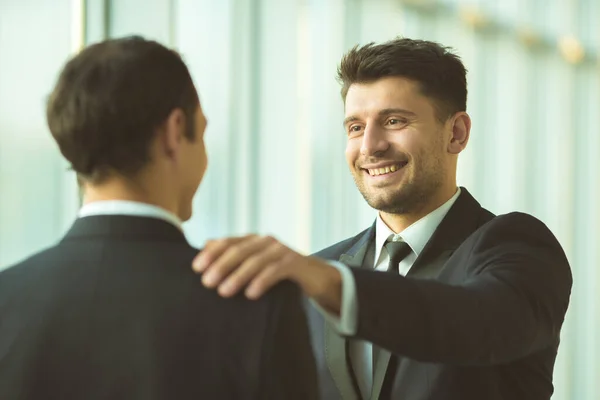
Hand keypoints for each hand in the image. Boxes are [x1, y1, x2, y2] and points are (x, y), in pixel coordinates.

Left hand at [192, 235, 341, 313]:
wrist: (314, 277)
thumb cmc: (278, 272)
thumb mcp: (254, 264)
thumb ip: (232, 255)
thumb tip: (205, 246)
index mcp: (253, 240)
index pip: (227, 242)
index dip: (211, 253)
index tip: (196, 268)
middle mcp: (266, 242)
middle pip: (239, 250)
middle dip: (221, 266)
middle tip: (207, 282)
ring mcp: (281, 250)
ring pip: (256, 260)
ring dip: (238, 276)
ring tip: (224, 292)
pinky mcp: (295, 263)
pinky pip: (276, 270)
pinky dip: (262, 281)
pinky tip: (251, 294)